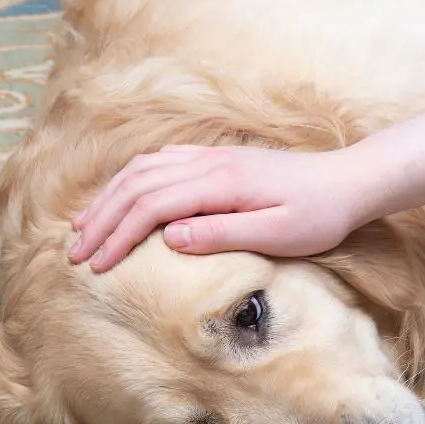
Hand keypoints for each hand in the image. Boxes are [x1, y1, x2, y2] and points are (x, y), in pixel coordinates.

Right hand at [68, 144, 380, 271]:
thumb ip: (224, 233)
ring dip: (109, 198)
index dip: (118, 235)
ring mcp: (213, 157)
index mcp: (221, 183)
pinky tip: (122, 197)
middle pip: (137, 184)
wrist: (350, 181)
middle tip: (75, 254)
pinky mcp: (219, 159)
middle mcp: (210, 162)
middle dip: (101, 219)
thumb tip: (170, 238)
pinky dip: (131, 180)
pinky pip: (162, 162)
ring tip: (85, 228)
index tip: (95, 266)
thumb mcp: (279, 234)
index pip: (151, 206)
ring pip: (143, 169)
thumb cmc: (321, 215)